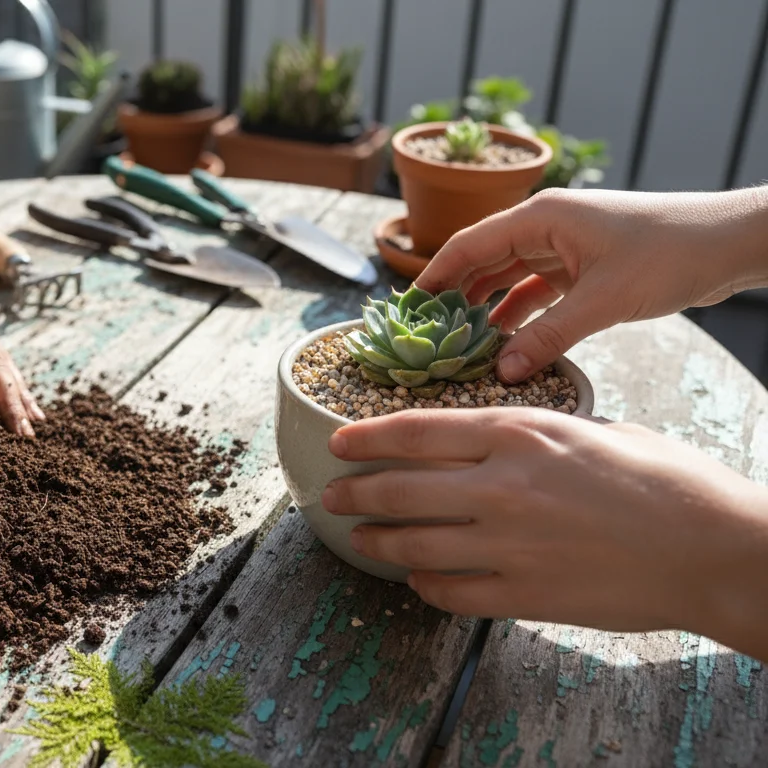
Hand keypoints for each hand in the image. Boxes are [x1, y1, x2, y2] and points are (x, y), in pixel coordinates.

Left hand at [322, 408, 767, 656]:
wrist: (716, 550)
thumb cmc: (669, 482)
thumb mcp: (594, 431)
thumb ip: (534, 437)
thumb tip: (496, 444)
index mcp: (520, 434)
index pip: (416, 431)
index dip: (367, 436)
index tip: (339, 440)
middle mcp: (501, 487)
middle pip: (399, 489)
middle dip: (354, 491)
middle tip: (331, 494)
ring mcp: (508, 545)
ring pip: (413, 543)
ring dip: (376, 539)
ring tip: (359, 536)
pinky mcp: (523, 595)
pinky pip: (450, 591)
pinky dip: (424, 584)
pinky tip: (416, 579)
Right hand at [417, 186, 767, 382]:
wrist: (730, 243)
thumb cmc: (671, 252)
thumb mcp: (604, 300)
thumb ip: (549, 336)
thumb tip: (503, 370)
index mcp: (541, 217)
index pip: (468, 245)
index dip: (434, 277)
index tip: (408, 310)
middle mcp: (546, 227)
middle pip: (483, 262)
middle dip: (456, 299)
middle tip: (428, 337)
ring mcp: (565, 248)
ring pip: (509, 280)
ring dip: (488, 311)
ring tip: (462, 347)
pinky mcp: (584, 268)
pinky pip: (538, 293)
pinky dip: (521, 317)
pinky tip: (506, 344)